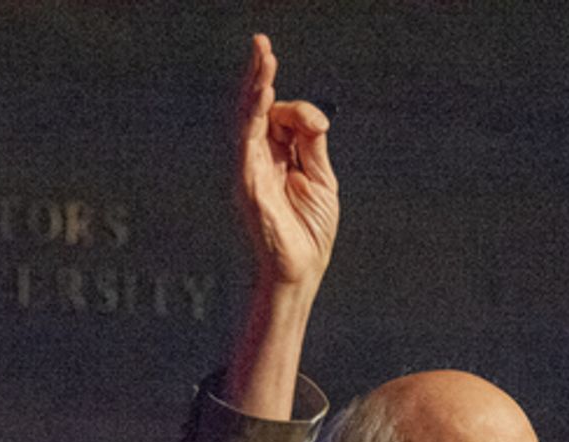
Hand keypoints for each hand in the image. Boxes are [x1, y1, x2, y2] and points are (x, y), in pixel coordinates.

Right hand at [237, 34, 339, 288]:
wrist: (299, 271)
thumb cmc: (309, 232)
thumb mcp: (321, 180)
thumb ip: (313, 145)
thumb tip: (312, 115)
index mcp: (278, 158)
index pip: (281, 117)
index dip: (298, 109)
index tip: (318, 125)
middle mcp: (259, 159)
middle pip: (258, 108)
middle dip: (260, 74)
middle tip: (262, 43)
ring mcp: (250, 169)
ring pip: (249, 118)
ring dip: (256, 85)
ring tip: (263, 55)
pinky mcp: (248, 182)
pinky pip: (247, 142)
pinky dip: (253, 116)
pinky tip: (260, 94)